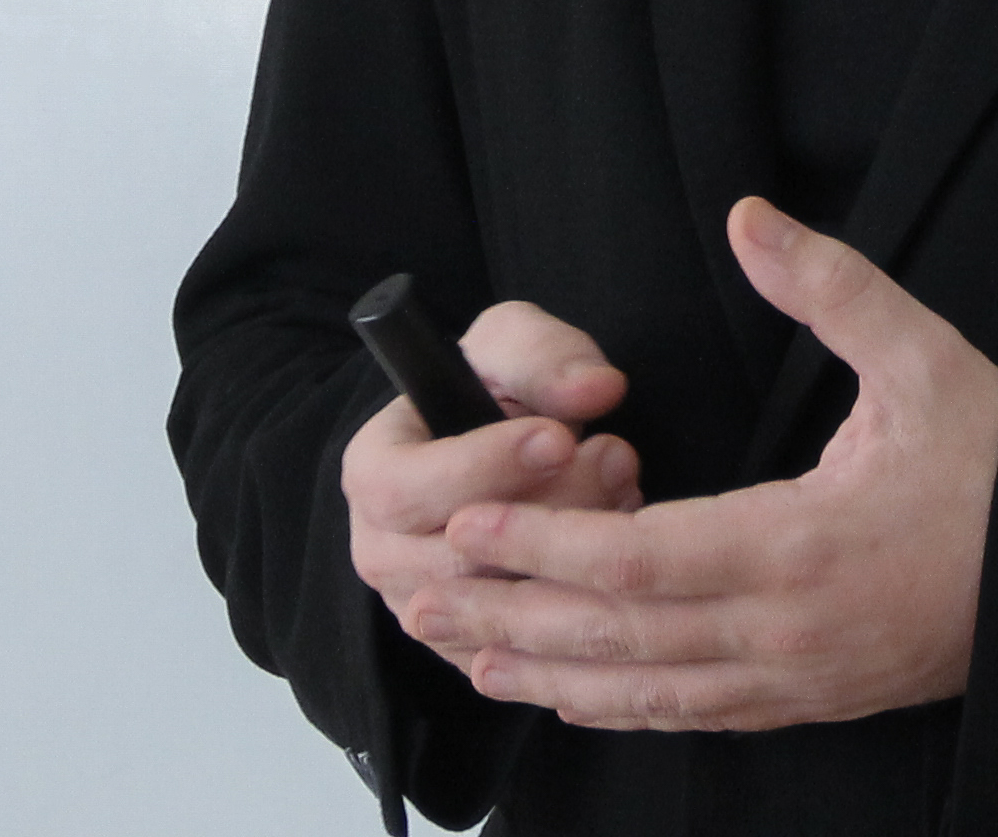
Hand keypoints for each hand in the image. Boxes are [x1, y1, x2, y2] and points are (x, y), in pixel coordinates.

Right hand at [345, 300, 645, 673]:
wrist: (504, 449)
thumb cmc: (496, 392)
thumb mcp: (511, 347)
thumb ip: (544, 357)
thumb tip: (595, 388)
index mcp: (373, 472)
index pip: (402, 489)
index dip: (482, 466)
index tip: (559, 437)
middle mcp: (382, 552)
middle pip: (452, 560)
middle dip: (546, 510)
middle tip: (617, 455)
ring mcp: (425, 609)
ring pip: (495, 611)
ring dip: (570, 558)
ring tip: (624, 491)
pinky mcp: (470, 646)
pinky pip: (524, 652)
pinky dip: (576, 605)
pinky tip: (615, 549)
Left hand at [404, 197, 997, 731]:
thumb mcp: (924, 358)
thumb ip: (829, 288)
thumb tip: (749, 217)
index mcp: (800, 547)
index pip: (642, 558)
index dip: (543, 546)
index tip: (467, 522)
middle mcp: (783, 632)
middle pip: (619, 637)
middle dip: (512, 616)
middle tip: (423, 593)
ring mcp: (793, 681)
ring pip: (643, 692)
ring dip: (546, 674)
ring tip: (463, 652)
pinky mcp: (807, 702)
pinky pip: (689, 716)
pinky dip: (614, 707)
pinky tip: (565, 692)